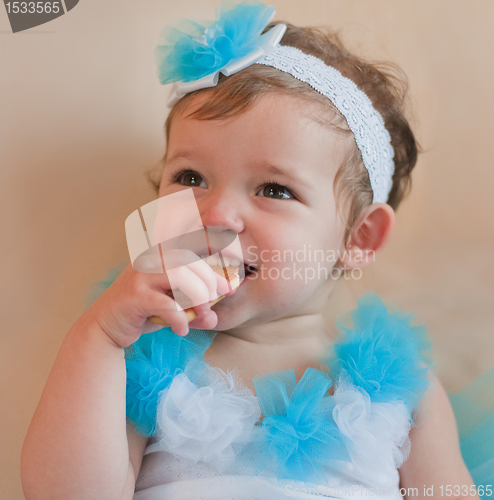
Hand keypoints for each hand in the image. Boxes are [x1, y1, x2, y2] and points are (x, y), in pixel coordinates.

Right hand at [84, 252, 231, 347]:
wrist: (106, 327)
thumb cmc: (143, 312)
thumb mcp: (173, 307)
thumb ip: (194, 310)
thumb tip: (215, 317)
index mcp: (161, 254)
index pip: (194, 249)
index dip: (215, 265)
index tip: (230, 285)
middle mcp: (150, 258)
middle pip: (190, 260)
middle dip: (210, 281)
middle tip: (217, 300)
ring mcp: (141, 275)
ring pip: (180, 276)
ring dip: (197, 296)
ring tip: (202, 313)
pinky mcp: (135, 296)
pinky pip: (166, 304)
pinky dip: (179, 318)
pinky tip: (181, 330)